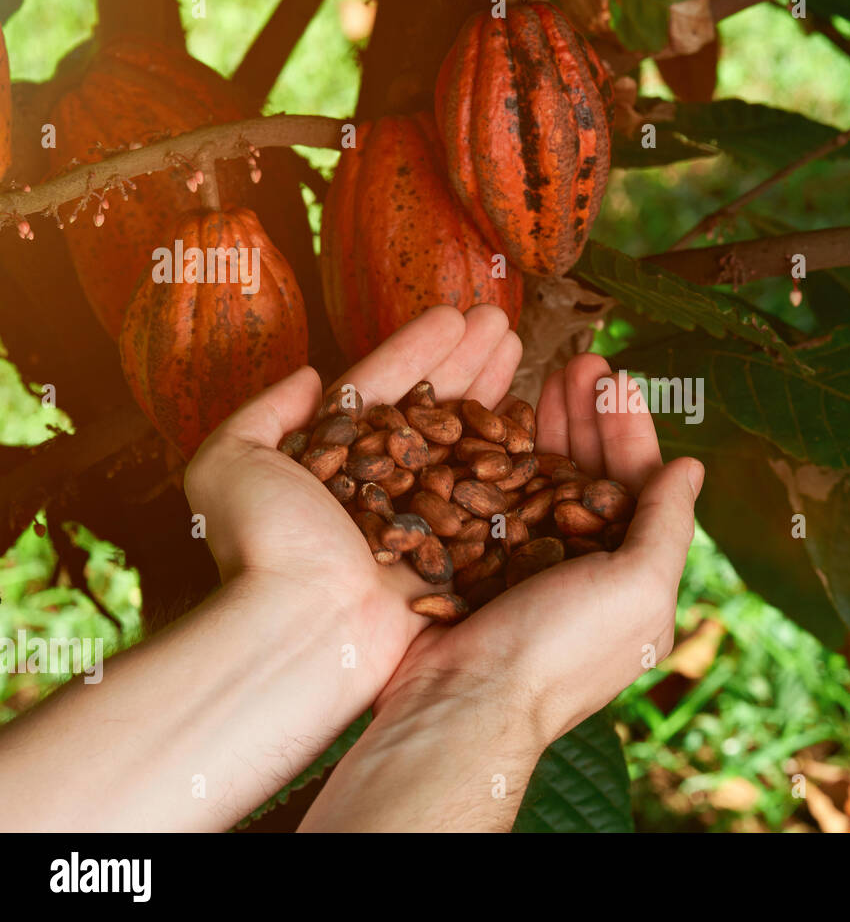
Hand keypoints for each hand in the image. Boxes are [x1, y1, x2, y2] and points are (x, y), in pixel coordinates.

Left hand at [183, 304, 521, 688]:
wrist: (308, 626)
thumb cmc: (266, 544)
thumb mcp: (228, 463)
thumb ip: (260, 413)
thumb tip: (305, 377)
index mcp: (330, 462)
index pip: (381, 391)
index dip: (417, 350)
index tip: (455, 314)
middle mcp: (378, 487)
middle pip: (429, 409)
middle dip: (465, 360)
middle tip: (501, 318)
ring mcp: (418, 519)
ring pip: (462, 443)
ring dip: (491, 390)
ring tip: (519, 344)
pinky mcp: (451, 551)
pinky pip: (485, 494)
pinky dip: (508, 455)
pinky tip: (532, 417)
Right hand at [369, 352, 703, 746]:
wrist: (462, 703)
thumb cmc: (562, 649)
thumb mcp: (639, 586)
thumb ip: (667, 525)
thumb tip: (694, 468)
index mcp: (635, 577)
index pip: (642, 484)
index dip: (632, 428)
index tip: (618, 377)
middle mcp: (588, 569)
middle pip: (594, 473)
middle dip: (591, 415)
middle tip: (581, 359)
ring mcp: (534, 565)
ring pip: (548, 477)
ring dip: (553, 426)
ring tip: (546, 372)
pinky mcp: (484, 564)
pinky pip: (501, 498)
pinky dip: (505, 457)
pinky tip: (502, 420)